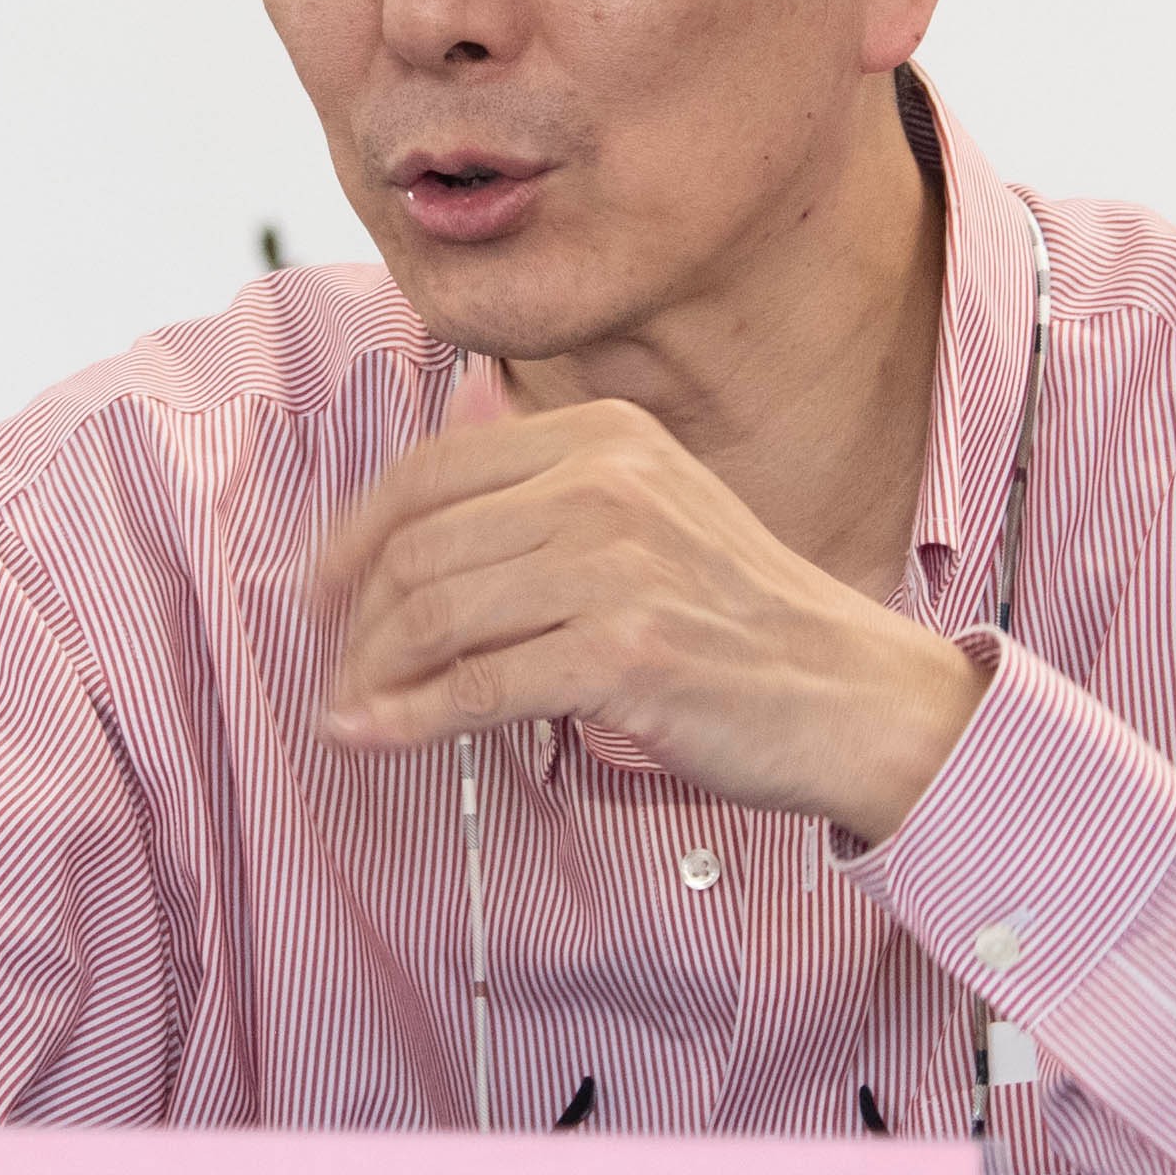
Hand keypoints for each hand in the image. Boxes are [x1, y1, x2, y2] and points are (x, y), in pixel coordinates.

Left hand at [302, 402, 986, 844]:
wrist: (853, 693)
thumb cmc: (743, 621)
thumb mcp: (653, 513)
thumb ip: (548, 501)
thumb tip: (405, 534)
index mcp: (605, 434)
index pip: (431, 470)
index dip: (354, 536)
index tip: (322, 592)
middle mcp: (606, 483)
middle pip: (420, 546)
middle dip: (353, 619)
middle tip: (334, 670)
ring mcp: (617, 566)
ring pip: (434, 615)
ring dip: (369, 674)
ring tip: (348, 710)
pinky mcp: (626, 653)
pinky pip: (476, 687)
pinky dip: (406, 720)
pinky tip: (372, 740)